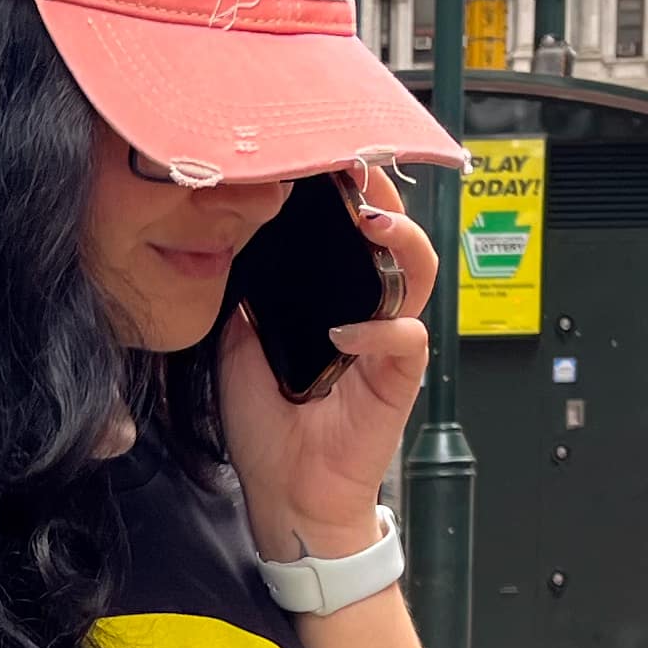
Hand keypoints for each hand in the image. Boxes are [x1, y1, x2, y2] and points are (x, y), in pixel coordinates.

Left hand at [219, 165, 437, 563]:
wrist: (285, 491)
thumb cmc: (268, 422)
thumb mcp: (242, 340)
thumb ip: (248, 290)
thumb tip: (228, 236)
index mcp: (336, 297)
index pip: (352, 229)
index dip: (347, 190)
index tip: (321, 157)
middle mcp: (369, 312)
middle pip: (397, 235)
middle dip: (382, 195)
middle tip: (355, 167)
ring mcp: (387, 344)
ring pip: (419, 275)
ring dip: (402, 242)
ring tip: (372, 223)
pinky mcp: (397, 382)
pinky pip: (407, 342)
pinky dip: (380, 331)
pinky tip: (346, 331)